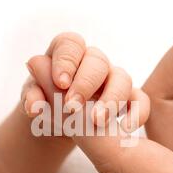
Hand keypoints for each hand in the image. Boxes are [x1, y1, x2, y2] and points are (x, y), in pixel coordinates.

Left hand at [23, 33, 149, 132]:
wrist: (55, 120)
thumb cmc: (43, 101)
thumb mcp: (32, 97)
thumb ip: (32, 93)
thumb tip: (32, 88)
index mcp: (67, 53)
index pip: (71, 44)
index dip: (67, 61)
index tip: (60, 82)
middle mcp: (92, 62)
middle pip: (98, 61)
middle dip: (86, 84)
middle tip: (72, 107)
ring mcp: (112, 79)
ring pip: (122, 78)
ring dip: (111, 99)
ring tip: (96, 122)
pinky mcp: (127, 98)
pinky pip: (140, 100)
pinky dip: (137, 112)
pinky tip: (126, 128)